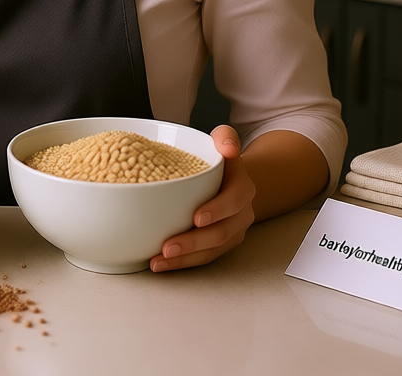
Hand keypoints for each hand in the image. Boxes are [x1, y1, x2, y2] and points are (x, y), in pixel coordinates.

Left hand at [150, 125, 254, 271]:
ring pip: (212, 250)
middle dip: (194, 242)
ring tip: (159, 260)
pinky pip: (204, 257)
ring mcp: (232, 231)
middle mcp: (241, 213)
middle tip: (168, 246)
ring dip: (185, 258)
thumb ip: (225, 137)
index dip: (217, 210)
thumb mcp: (224, 141)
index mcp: (242, 188)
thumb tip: (228, 146)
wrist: (233, 180)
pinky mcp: (220, 245)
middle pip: (221, 233)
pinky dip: (183, 263)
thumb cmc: (221, 160)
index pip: (234, 200)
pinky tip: (161, 263)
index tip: (196, 217)